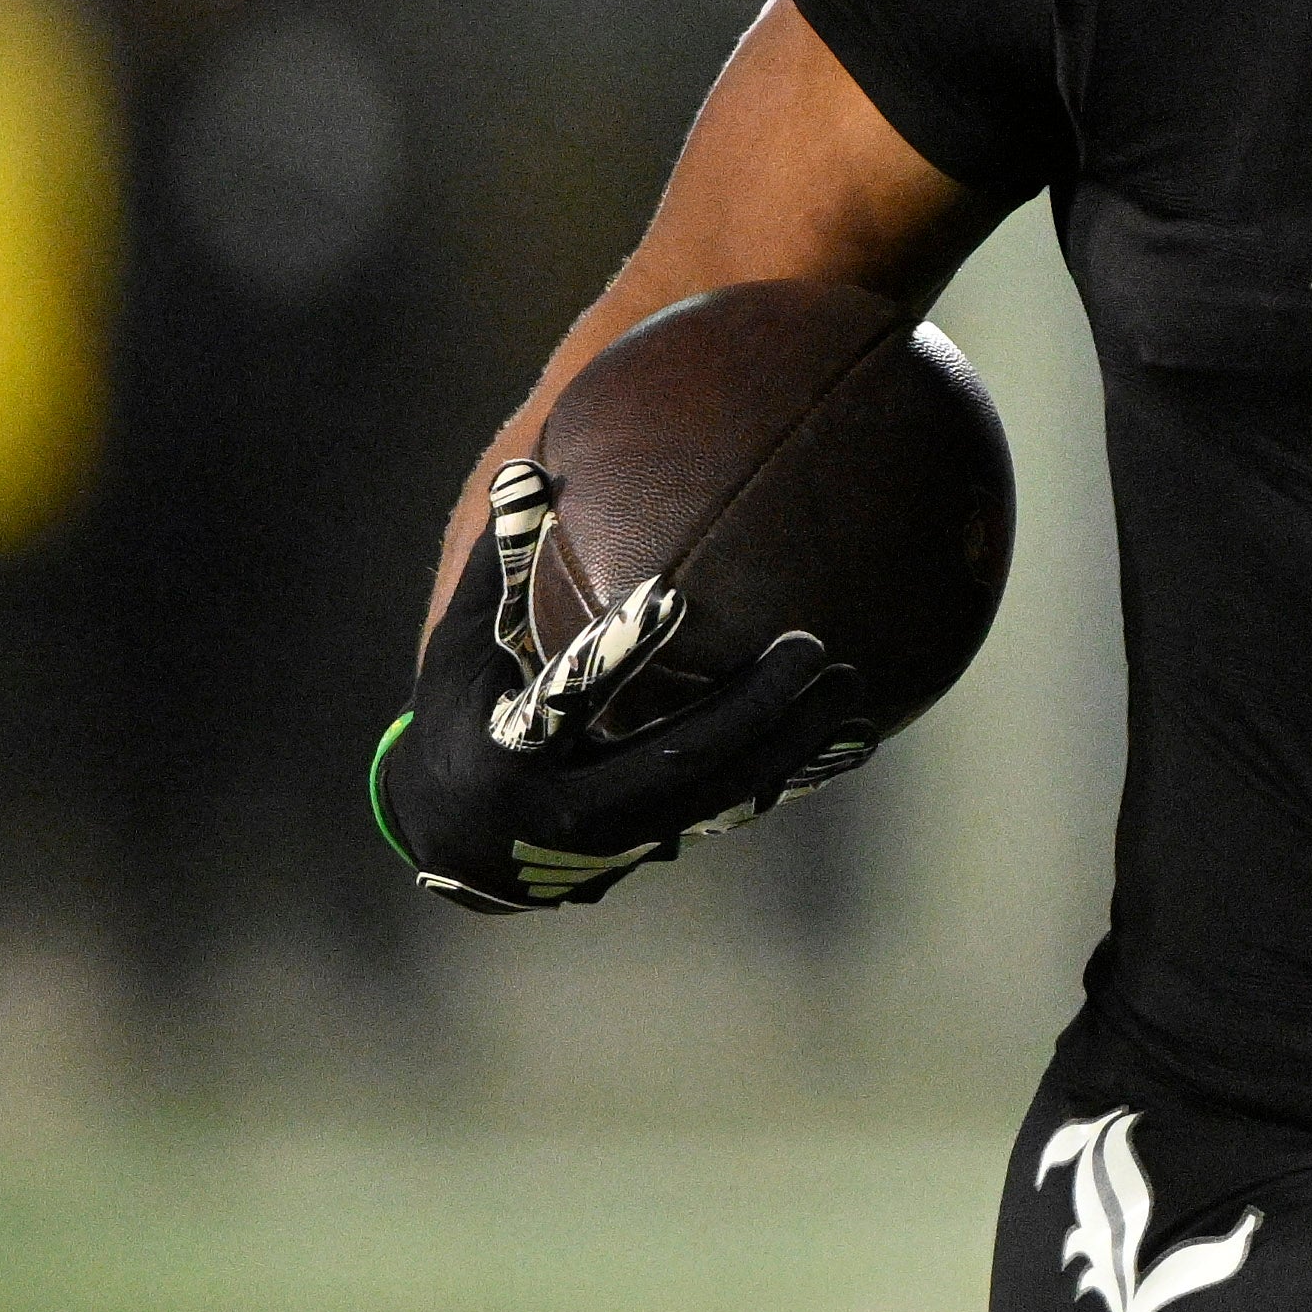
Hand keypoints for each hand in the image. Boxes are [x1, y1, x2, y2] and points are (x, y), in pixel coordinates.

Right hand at [369, 459, 875, 911]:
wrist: (461, 842)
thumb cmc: (460, 716)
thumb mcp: (465, 649)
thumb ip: (501, 567)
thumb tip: (529, 466)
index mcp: (508, 754)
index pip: (566, 700)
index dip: (616, 652)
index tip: (671, 594)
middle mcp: (571, 808)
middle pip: (677, 759)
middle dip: (750, 706)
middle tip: (811, 646)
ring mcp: (622, 837)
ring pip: (722, 793)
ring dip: (793, 741)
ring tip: (851, 685)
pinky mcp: (658, 845)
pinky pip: (736, 810)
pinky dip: (794, 772)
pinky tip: (852, 737)